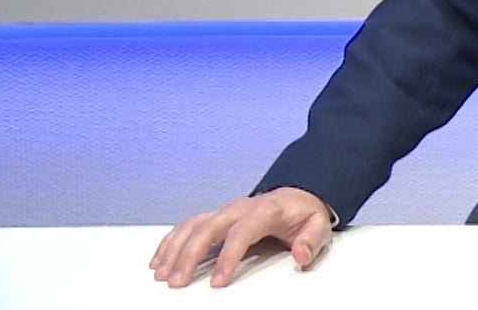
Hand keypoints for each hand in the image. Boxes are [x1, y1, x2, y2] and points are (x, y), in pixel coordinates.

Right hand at [149, 186, 333, 288]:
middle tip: (178, 282)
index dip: (227, 257)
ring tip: (162, 274)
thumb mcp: (318, 226)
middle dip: (190, 255)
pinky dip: (171, 241)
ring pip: (193, 226)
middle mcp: (240, 207)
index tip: (217, 282)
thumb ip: (311, 241)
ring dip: (174, 249)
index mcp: (265, 210)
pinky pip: (188, 225)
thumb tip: (300, 254)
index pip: (241, 233)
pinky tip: (159, 259)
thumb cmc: (304, 214)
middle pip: (209, 228)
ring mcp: (225, 210)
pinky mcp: (216, 216)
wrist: (298, 195)